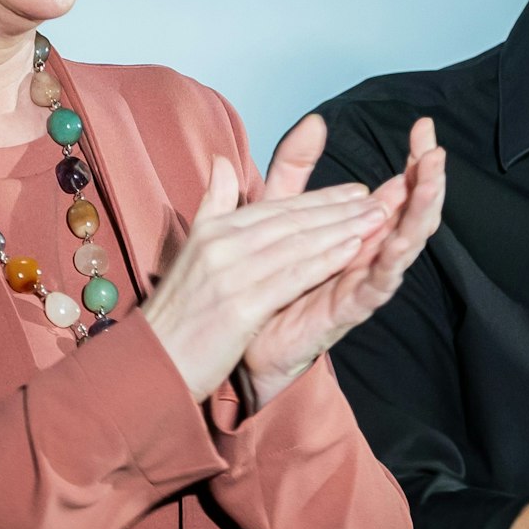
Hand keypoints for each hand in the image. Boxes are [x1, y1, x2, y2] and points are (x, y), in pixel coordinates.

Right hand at [141, 117, 391, 401]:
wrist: (150, 366)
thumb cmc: (179, 317)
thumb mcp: (192, 252)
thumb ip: (214, 206)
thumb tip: (222, 162)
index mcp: (213, 231)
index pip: (276, 208)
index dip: (319, 197)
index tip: (356, 191)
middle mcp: (221, 244)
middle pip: (291, 219)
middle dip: (339, 208)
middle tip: (378, 199)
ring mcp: (229, 274)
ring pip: (296, 243)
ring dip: (341, 229)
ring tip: (376, 219)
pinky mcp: (239, 306)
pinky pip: (291, 276)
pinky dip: (323, 261)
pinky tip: (352, 250)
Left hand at [238, 115, 447, 409]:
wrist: (240, 338)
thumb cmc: (266, 278)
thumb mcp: (278, 208)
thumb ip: (296, 169)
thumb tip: (313, 121)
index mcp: (356, 231)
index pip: (396, 191)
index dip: (413, 161)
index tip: (423, 128)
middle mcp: (367, 255)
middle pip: (410, 215)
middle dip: (428, 181)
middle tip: (436, 149)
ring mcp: (361, 282)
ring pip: (405, 245)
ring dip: (421, 213)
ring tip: (432, 181)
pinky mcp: (347, 310)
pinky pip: (375, 284)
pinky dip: (388, 259)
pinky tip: (396, 237)